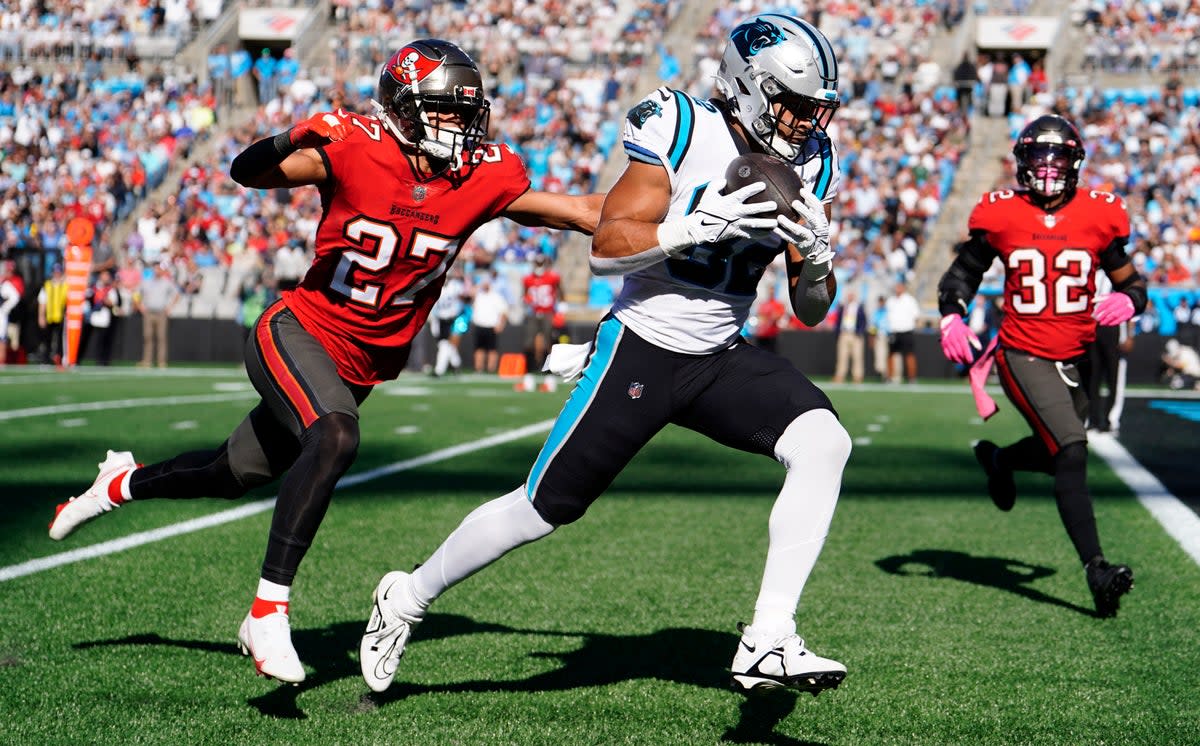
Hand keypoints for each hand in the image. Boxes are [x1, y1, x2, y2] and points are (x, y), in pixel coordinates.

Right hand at [289, 110, 351, 148]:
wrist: (298, 141)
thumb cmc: (314, 139)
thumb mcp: (329, 138)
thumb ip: (339, 134)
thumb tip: (352, 130)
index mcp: (328, 119)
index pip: (339, 119)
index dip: (345, 126)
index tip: (349, 134)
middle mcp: (321, 117)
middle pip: (333, 120)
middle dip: (339, 129)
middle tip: (343, 138)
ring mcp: (314, 120)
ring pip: (325, 123)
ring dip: (332, 131)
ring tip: (336, 139)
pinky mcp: (307, 125)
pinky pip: (315, 126)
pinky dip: (321, 130)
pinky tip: (325, 135)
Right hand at [658, 179, 777, 252]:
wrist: (698, 228)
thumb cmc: (704, 209)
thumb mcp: (708, 194)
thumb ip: (716, 184)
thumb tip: (725, 180)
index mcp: (729, 202)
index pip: (743, 194)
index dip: (753, 189)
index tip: (763, 185)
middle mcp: (735, 213)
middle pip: (752, 210)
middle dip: (764, 207)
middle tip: (774, 205)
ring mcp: (736, 224)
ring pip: (754, 225)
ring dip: (766, 224)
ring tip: (776, 223)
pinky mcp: (736, 233)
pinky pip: (750, 235)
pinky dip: (760, 235)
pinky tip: (769, 234)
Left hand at [776, 189, 829, 245]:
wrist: (819, 251)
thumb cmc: (815, 229)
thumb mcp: (817, 219)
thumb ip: (810, 207)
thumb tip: (800, 189)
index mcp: (821, 219)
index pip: (818, 207)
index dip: (811, 198)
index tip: (801, 190)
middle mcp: (817, 229)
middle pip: (811, 219)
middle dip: (803, 210)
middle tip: (794, 202)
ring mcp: (809, 238)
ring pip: (799, 231)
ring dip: (789, 224)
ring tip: (779, 217)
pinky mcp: (800, 245)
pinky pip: (789, 239)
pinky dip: (781, 233)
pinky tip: (774, 228)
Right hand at [940, 314, 981, 363]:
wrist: (949, 321)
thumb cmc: (961, 328)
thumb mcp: (969, 331)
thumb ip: (974, 340)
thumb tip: (979, 349)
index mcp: (960, 337)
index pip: (965, 349)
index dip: (968, 356)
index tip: (971, 361)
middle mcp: (953, 340)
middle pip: (959, 353)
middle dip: (963, 359)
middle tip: (967, 362)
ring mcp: (947, 342)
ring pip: (953, 355)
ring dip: (958, 360)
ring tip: (962, 362)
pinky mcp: (943, 344)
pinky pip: (947, 354)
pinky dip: (951, 359)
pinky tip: (956, 361)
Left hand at [1093, 292, 1134, 325]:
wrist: (1131, 300)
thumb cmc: (1118, 299)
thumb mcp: (1110, 296)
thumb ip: (1101, 298)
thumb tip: (1092, 301)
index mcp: (1116, 297)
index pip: (1105, 304)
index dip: (1099, 310)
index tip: (1094, 314)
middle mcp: (1121, 302)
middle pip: (1110, 310)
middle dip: (1102, 316)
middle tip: (1097, 320)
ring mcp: (1126, 308)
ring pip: (1115, 315)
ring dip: (1107, 320)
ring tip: (1101, 323)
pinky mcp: (1129, 314)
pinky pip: (1121, 319)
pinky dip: (1114, 322)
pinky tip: (1109, 324)